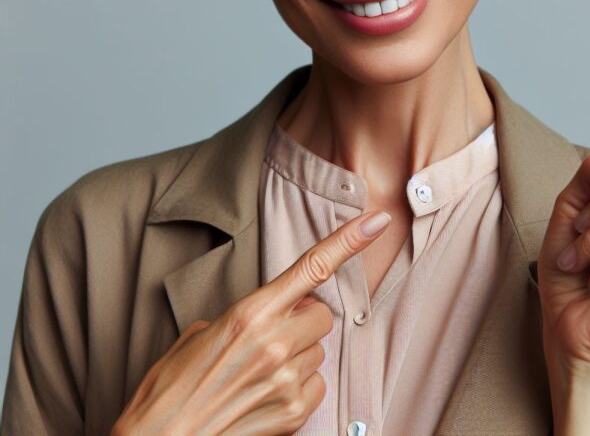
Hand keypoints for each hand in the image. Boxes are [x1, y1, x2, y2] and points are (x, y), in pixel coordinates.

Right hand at [111, 210, 391, 435]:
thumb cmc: (170, 388)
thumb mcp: (199, 334)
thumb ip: (244, 316)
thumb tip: (269, 316)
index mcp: (249, 313)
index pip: (312, 267)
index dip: (349, 241)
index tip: (376, 221)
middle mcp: (274, 342)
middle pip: (322, 313)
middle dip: (304, 319)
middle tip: (272, 335)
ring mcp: (287, 379)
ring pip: (319, 349)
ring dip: (299, 354)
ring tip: (260, 371)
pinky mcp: (294, 412)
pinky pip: (317, 383)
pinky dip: (299, 385)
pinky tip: (268, 393)